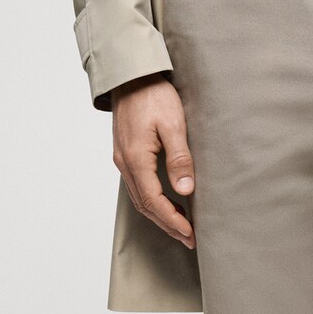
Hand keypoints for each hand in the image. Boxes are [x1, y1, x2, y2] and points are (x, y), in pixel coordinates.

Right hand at [111, 74, 195, 248]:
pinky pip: (138, 187)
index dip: (173, 221)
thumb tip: (185, 190)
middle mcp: (124, 163)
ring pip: (140, 198)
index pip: (155, 201)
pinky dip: (153, 201)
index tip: (190, 233)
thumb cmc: (154, 95)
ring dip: (160, 216)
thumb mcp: (173, 124)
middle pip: (146, 206)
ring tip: (181, 228)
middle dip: (168, 225)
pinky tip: (167, 203)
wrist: (131, 74)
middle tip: (189, 239)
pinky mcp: (126, 154)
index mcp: (135, 159)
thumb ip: (179, 158)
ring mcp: (122, 159)